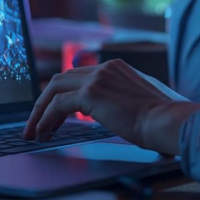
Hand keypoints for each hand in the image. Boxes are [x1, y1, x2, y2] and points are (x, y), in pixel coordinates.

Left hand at [23, 59, 199, 154]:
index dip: (63, 93)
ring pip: (54, 89)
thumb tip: (112, 111)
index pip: (79, 75)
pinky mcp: (90, 94)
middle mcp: (104, 67)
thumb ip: (121, 98)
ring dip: (40, 111)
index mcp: (115, 67)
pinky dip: (46, 119)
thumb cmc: (159, 118)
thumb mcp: (138, 100)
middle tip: (36, 121)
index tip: (54, 111)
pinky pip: (58, 105)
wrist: (166, 120)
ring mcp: (96, 78)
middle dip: (45, 101)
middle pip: (62, 78)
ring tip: (33, 131)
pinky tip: (42, 132)